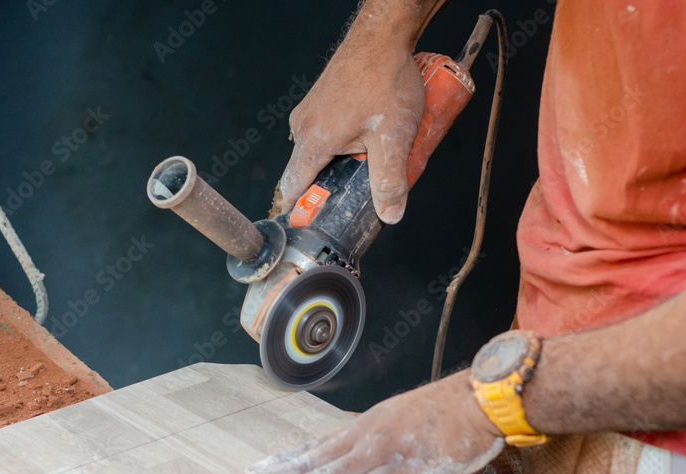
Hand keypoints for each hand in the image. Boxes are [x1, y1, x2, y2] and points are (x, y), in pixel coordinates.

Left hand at [223, 371, 505, 473]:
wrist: (482, 398)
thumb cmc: (446, 411)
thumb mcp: (401, 421)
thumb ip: (377, 439)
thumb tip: (354, 454)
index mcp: (362, 429)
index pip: (310, 450)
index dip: (278, 463)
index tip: (248, 473)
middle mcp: (363, 439)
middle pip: (306, 463)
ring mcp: (383, 455)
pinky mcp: (408, 472)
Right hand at [276, 31, 424, 223]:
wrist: (384, 34)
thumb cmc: (384, 78)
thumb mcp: (392, 138)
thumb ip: (390, 180)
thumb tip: (390, 213)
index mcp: (312, 141)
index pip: (293, 188)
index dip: (302, 211)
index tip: (312, 226)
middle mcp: (303, 127)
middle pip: (312, 173)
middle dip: (337, 186)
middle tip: (363, 192)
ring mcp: (310, 111)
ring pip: (324, 152)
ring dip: (347, 161)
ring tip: (376, 156)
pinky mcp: (322, 101)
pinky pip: (330, 132)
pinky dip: (348, 140)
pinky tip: (374, 134)